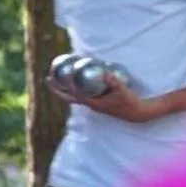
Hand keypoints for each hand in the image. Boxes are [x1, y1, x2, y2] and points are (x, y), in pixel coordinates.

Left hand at [48, 73, 164, 123]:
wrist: (137, 113)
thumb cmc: (129, 102)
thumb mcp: (122, 91)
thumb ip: (113, 82)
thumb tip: (105, 73)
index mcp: (92, 103)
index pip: (71, 96)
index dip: (59, 89)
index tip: (51, 78)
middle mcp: (91, 105)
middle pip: (69, 97)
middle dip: (57, 89)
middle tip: (48, 78)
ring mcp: (95, 104)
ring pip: (75, 96)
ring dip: (66, 88)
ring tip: (61, 77)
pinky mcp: (100, 102)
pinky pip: (84, 94)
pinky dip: (78, 87)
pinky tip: (79, 80)